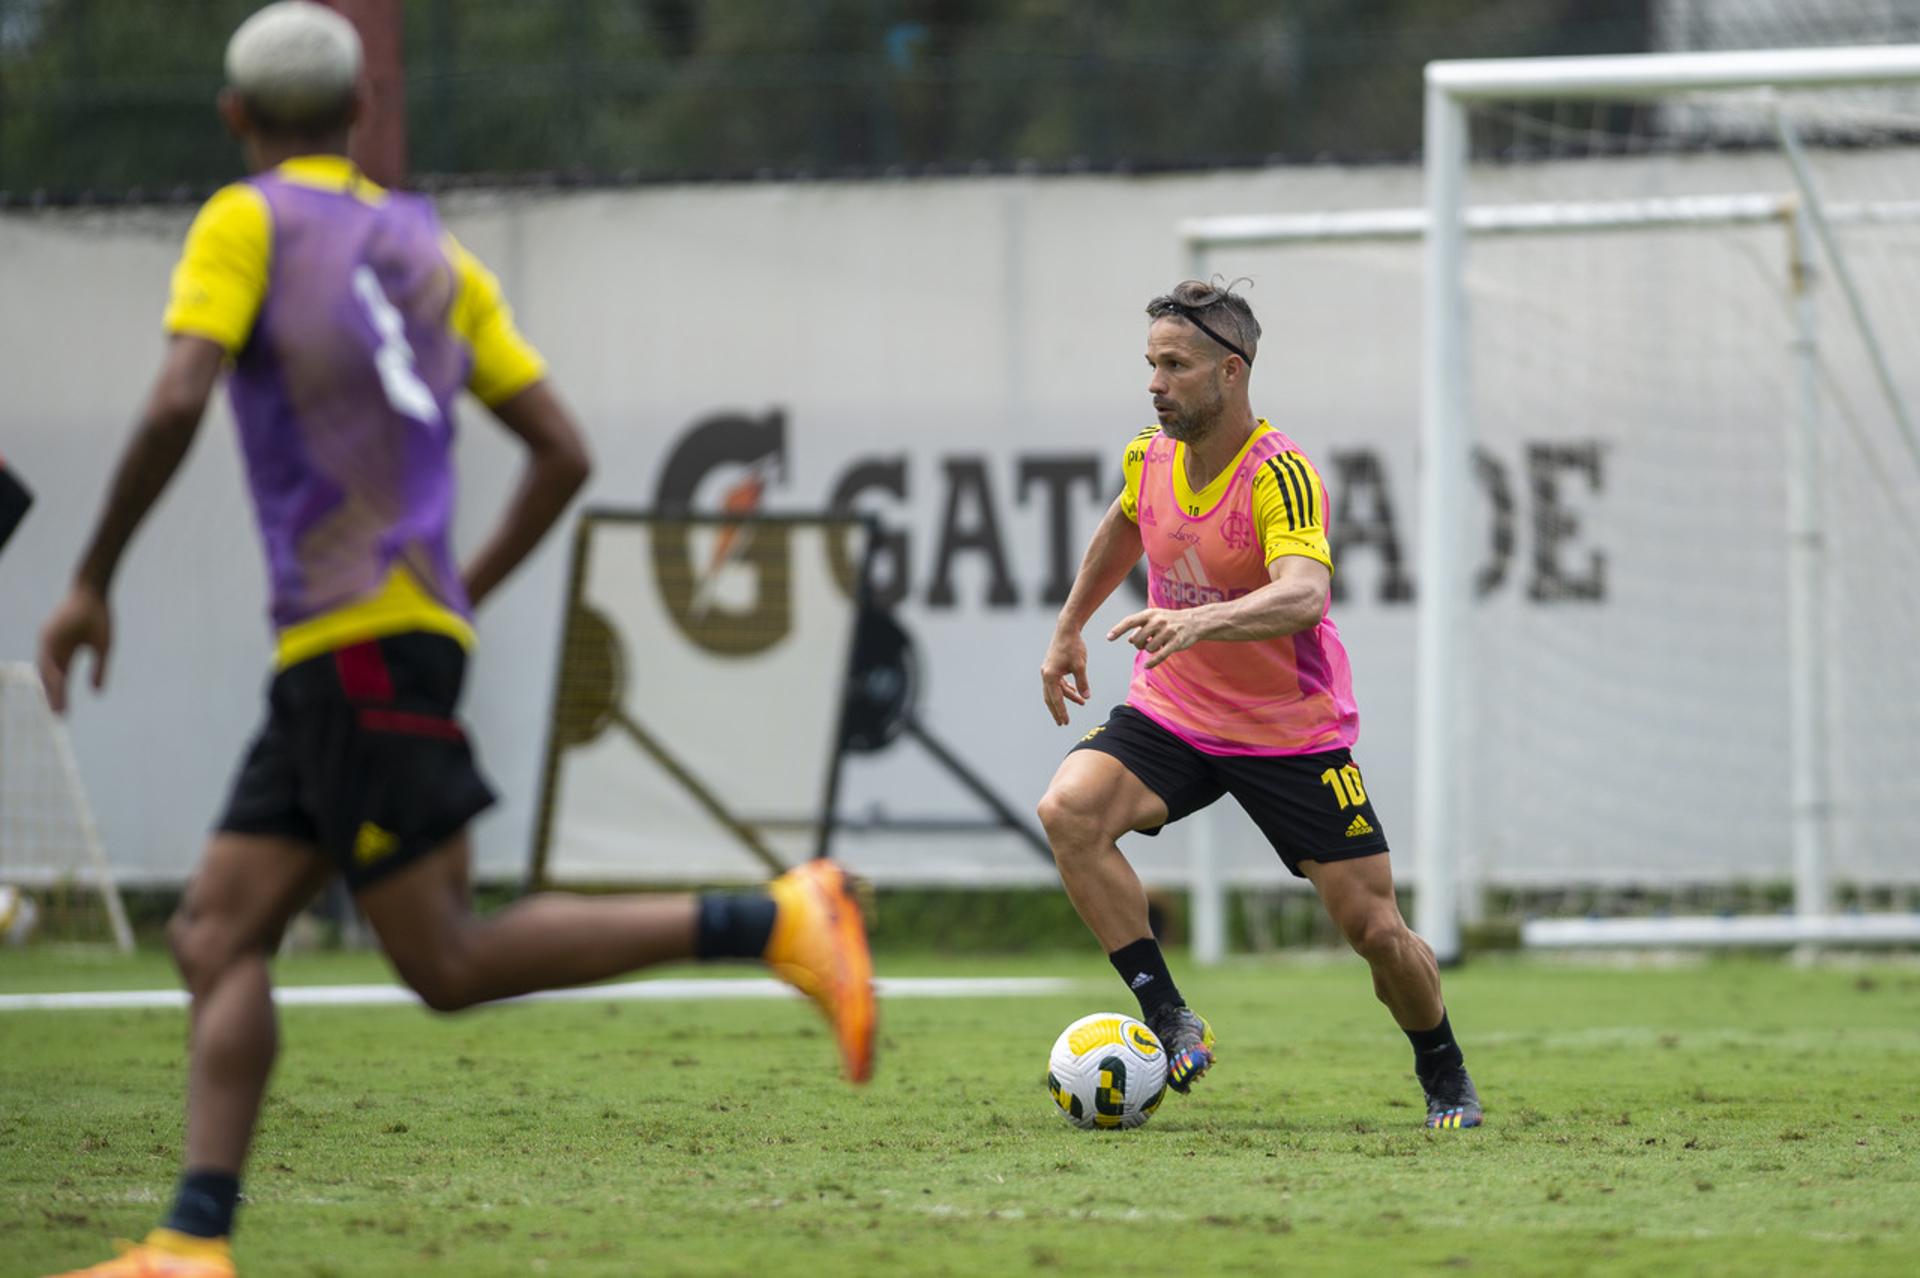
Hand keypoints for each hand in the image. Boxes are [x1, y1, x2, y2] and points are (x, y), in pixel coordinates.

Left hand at [38, 585, 111, 714]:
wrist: (93, 593)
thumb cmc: (99, 617)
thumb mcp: (103, 648)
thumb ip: (99, 669)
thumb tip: (96, 692)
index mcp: (66, 652)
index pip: (61, 678)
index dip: (63, 695)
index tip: (66, 713)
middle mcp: (54, 649)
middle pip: (50, 678)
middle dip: (54, 697)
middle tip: (59, 716)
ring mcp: (49, 642)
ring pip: (47, 670)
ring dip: (52, 689)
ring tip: (58, 707)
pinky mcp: (48, 635)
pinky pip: (48, 658)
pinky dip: (52, 673)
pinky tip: (59, 685)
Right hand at [1040, 629, 1089, 725]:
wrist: (1067, 630)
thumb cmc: (1073, 646)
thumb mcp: (1080, 666)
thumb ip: (1082, 683)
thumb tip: (1086, 697)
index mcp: (1050, 676)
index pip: (1056, 699)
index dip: (1061, 711)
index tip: (1065, 722)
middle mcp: (1046, 674)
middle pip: (1050, 698)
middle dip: (1058, 710)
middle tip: (1063, 723)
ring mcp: (1048, 670)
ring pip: (1055, 690)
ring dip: (1067, 697)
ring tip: (1081, 703)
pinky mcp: (1052, 667)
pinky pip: (1058, 683)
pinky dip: (1066, 689)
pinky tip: (1076, 692)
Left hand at [1108, 607, 1206, 668]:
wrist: (1194, 621)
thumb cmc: (1170, 620)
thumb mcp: (1154, 618)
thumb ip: (1141, 627)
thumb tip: (1129, 639)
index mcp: (1150, 614)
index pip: (1130, 621)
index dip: (1118, 629)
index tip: (1109, 638)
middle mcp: (1158, 621)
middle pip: (1138, 639)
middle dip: (1139, 645)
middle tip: (1145, 643)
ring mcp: (1167, 632)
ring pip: (1148, 648)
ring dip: (1150, 650)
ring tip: (1158, 644)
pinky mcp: (1176, 643)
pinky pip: (1160, 656)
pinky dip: (1152, 662)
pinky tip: (1147, 666)